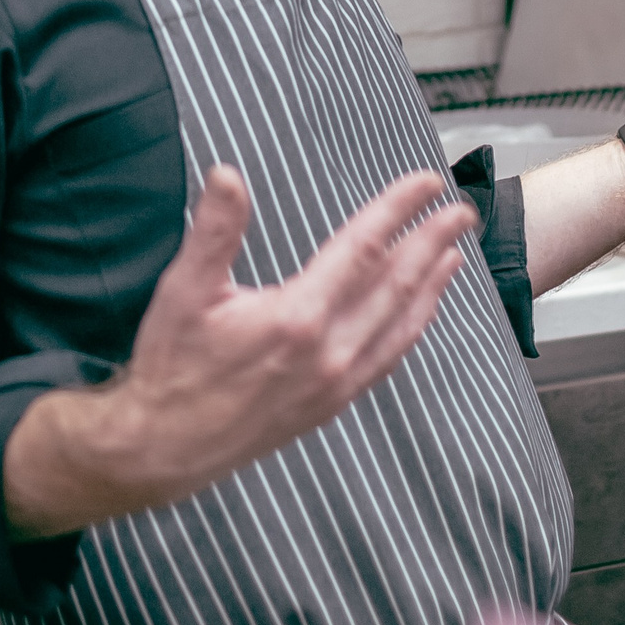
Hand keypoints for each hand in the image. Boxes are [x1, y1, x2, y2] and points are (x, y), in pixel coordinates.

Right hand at [4, 165, 471, 537]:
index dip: (398, 209)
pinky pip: (388, 357)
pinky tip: (422, 310)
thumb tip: (228, 175)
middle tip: (461, 210)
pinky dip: (413, 327)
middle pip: (397, 281)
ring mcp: (336, 381)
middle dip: (433, 240)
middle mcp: (329, 350)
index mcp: (297, 317)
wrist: (163, 449)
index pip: (364, 247)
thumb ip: (214, 231)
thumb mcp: (182, 292)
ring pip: (401, 321)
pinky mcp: (333, 402)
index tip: (426, 182)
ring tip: (456, 252)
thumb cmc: (171, 368)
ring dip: (433, 283)